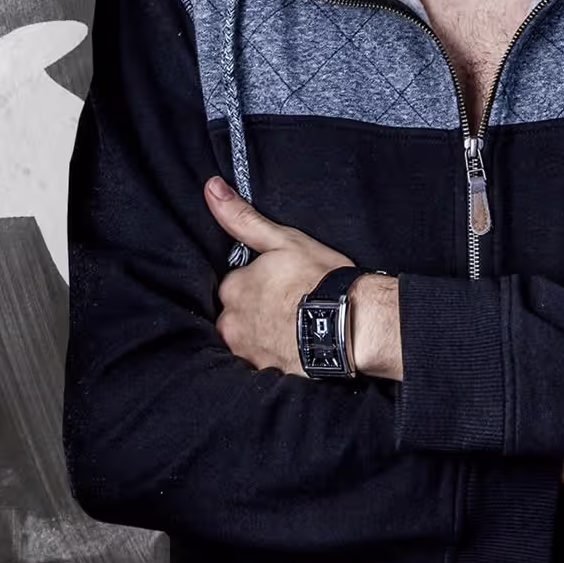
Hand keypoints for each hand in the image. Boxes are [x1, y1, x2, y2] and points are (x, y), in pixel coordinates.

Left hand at [203, 175, 352, 377]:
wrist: (352, 324)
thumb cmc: (320, 278)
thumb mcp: (283, 240)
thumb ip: (242, 218)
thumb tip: (211, 188)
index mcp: (233, 288)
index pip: (236, 285)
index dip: (260, 283)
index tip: (282, 284)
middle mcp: (232, 324)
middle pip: (238, 316)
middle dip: (258, 313)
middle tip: (291, 307)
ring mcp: (248, 352)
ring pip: (250, 341)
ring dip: (266, 336)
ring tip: (295, 328)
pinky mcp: (266, 374)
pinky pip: (265, 363)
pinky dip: (277, 356)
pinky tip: (297, 348)